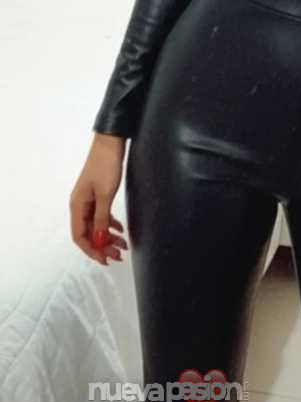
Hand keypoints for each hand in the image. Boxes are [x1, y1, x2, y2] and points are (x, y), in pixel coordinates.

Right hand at [69, 135, 128, 265]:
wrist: (110, 142)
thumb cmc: (105, 165)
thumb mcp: (105, 195)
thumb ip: (101, 219)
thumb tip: (99, 240)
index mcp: (77, 205)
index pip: (80, 236)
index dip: (91, 250)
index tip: (105, 259)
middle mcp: (80, 205)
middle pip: (88, 233)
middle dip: (102, 246)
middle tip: (118, 255)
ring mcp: (89, 200)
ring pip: (96, 225)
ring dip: (108, 237)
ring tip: (123, 246)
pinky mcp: (98, 194)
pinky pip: (102, 215)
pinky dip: (110, 224)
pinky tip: (120, 230)